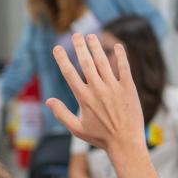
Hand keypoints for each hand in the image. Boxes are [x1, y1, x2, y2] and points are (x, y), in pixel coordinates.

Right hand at [47, 33, 144, 155]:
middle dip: (80, 46)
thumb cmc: (100, 138)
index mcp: (84, 98)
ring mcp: (114, 88)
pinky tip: (118, 46)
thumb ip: (61, 114)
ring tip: (92, 36)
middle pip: (86, 63)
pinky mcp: (129, 88)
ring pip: (103, 62)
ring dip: (97, 47)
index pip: (69, 74)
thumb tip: (48, 101)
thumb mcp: (77, 129)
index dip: (62, 59)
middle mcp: (98, 89)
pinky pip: (124, 68)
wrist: (125, 143)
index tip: (58, 48)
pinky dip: (121, 56)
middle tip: (76, 34)